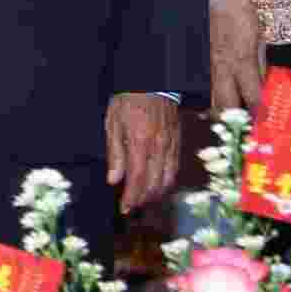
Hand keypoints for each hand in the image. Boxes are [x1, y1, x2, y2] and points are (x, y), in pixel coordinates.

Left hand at [105, 91, 181, 210]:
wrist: (152, 82)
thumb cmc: (128, 101)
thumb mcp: (113, 123)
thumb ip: (115, 153)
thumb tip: (114, 180)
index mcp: (140, 142)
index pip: (138, 178)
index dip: (132, 197)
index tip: (124, 208)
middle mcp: (159, 146)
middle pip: (154, 183)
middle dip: (143, 199)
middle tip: (131, 206)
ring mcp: (172, 145)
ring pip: (168, 178)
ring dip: (156, 193)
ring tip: (143, 199)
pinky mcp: (178, 142)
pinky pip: (174, 168)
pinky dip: (166, 181)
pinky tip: (158, 185)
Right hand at [209, 0, 266, 117]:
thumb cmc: (237, 11)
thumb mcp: (258, 37)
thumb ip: (260, 65)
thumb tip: (265, 85)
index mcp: (241, 62)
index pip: (253, 98)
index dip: (262, 115)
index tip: (268, 123)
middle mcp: (221, 69)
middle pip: (226, 108)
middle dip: (237, 122)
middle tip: (248, 128)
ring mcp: (205, 68)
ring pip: (209, 102)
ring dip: (221, 114)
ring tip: (232, 119)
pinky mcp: (196, 64)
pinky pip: (201, 89)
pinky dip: (208, 100)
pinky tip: (215, 102)